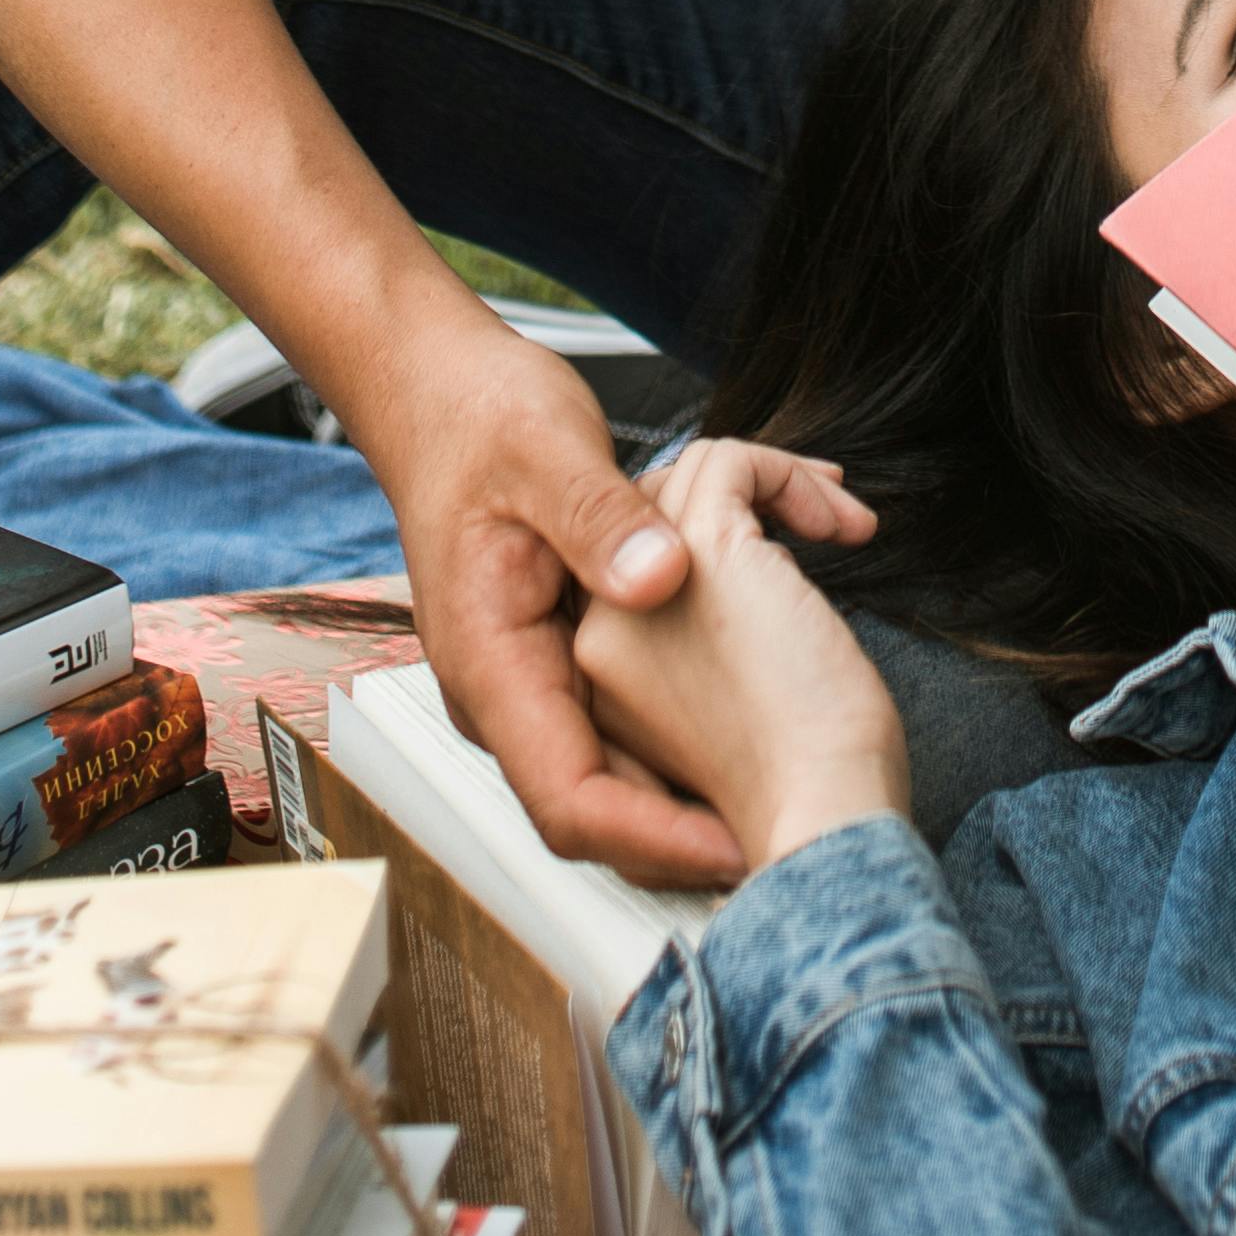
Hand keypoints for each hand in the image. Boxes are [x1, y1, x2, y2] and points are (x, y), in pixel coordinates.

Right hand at [372, 329, 877, 884]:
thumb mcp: (547, 453)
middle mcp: (510, 694)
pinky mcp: (567, 651)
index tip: (737, 841)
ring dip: (706, 766)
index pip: (569, 803)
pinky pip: (632, 712)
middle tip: (792, 825)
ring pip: (627, 761)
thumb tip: (662, 579)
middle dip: (695, 822)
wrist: (441, 394)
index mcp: (492, 667)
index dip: (656, 838)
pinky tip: (763, 674)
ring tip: (794, 763)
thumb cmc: (479, 419)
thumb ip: (600, 517)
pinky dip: (699, 704)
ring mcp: (539, 677)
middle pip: (607, 802)